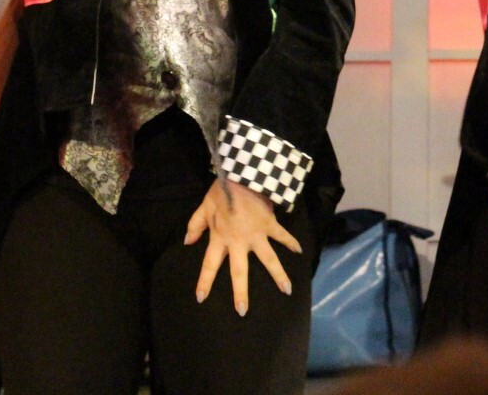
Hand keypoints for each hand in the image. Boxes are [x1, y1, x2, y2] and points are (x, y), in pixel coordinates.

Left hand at [185, 178, 302, 314]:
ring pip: (268, 260)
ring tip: (287, 291)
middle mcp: (239, 242)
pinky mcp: (270, 225)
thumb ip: (195, 225)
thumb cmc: (221, 191)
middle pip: (239, 272)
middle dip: (240, 293)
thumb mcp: (204, 207)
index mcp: (220, 238)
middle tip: (243, 311)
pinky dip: (291, 243)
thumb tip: (187, 242)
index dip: (205, 282)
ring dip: (278, 275)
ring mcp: (257, 235)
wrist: (242, 175)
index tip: (201, 298)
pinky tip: (300, 252)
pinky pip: (282, 236)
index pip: (210, 265)